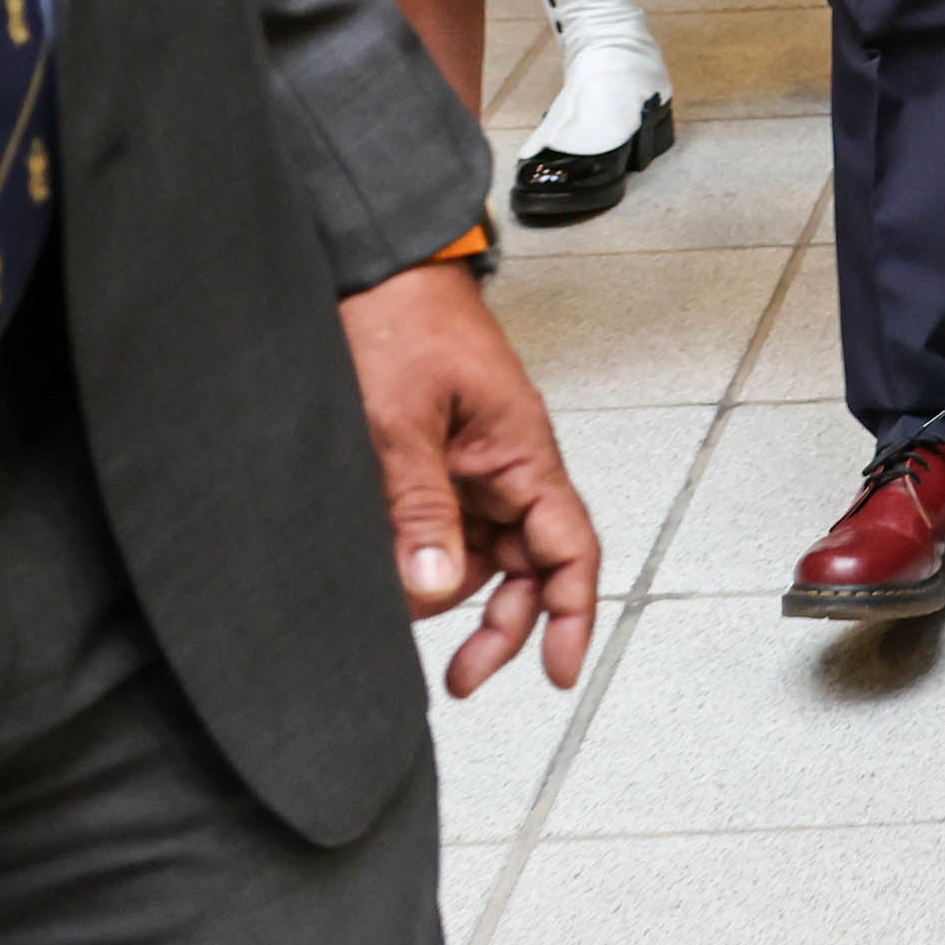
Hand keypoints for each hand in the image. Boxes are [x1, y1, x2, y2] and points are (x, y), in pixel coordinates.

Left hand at [342, 259, 599, 694]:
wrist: (372, 270)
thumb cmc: (402, 321)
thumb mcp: (401, 423)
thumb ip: (419, 508)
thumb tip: (433, 587)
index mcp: (522, 453)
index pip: (568, 550)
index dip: (571, 615)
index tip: (558, 669)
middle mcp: (507, 465)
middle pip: (527, 567)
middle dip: (502, 626)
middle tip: (464, 674)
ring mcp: (473, 464)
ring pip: (481, 553)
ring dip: (452, 592)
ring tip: (408, 612)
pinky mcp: (437, 460)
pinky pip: (443, 526)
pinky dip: (424, 556)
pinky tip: (393, 570)